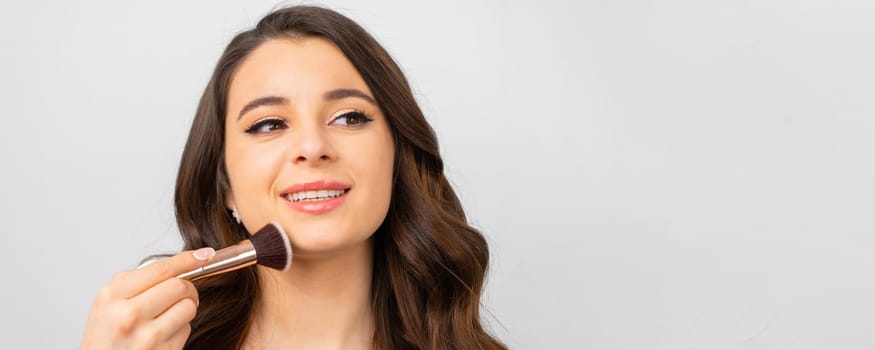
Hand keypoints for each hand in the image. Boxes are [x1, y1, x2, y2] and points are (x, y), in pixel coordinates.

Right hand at [81, 248, 214, 348]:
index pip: (160, 269)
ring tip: (168, 317)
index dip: (187, 259)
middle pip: (179, 286)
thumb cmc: (105, 339)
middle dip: (187, 288)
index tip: (204, 254)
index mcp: (112, 296)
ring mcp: (147, 336)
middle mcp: (128, 315)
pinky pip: (187, 329)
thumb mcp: (107, 304)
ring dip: (184, 309)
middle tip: (182, 294)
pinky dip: (180, 328)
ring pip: (188, 306)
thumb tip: (178, 265)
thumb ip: (136, 282)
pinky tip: (164, 334)